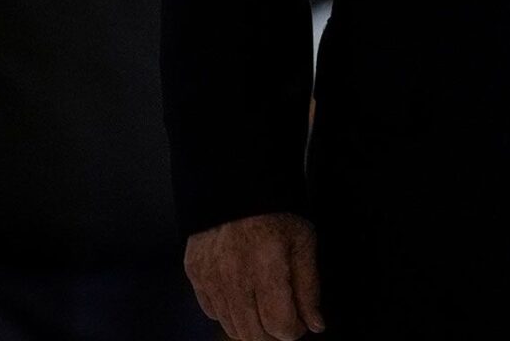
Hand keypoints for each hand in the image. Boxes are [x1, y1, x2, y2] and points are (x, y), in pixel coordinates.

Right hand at [185, 212, 325, 340]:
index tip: (300, 321)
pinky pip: (212, 311)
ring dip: (252, 325)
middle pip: (253, 334)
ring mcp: (210, 276)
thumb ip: (309, 286)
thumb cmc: (273, 209)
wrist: (235, 183)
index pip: (279, 325)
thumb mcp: (303, 241)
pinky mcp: (195, 273)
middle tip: (283, 315)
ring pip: (231, 327)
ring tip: (264, 305)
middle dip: (273, 332)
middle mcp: (234, 275)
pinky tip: (242, 294)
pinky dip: (229, 311)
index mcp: (266, 265)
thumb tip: (314, 322)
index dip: (295, 329)